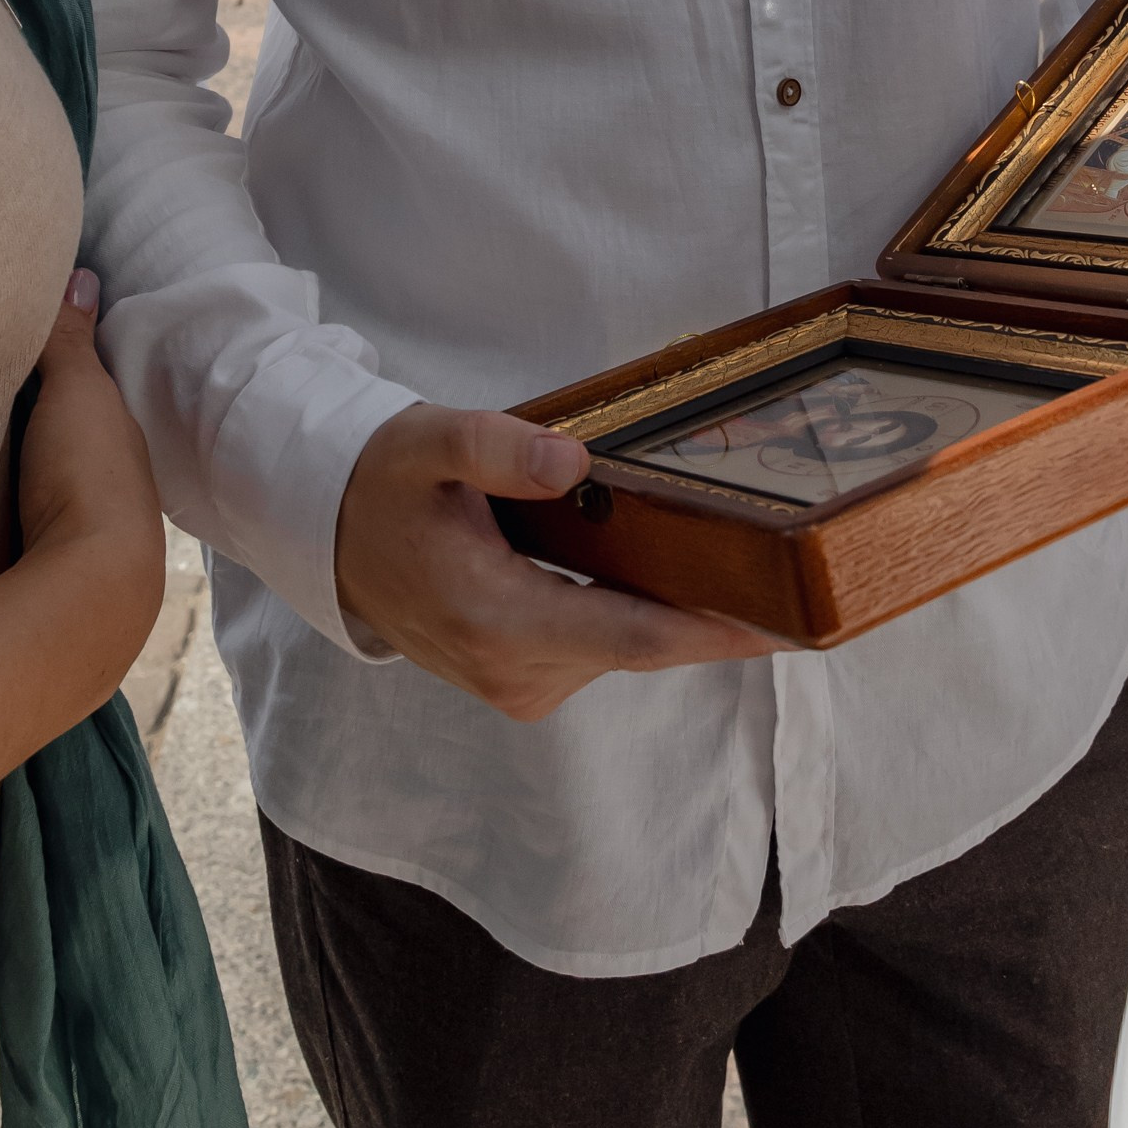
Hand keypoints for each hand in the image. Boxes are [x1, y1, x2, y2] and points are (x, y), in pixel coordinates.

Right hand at [16, 270, 165, 703]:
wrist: (89, 587)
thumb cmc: (89, 475)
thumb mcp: (78, 390)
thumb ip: (72, 339)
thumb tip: (84, 275)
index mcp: (121, 440)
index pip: (92, 398)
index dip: (65, 377)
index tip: (28, 358)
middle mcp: (112, 488)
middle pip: (71, 448)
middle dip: (43, 432)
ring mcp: (84, 539)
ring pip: (51, 493)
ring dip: (26, 479)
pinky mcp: (47, 576)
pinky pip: (25, 532)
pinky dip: (9, 518)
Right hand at [334, 402, 780, 722]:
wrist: (330, 534)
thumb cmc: (384, 481)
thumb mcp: (428, 442)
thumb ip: (498, 447)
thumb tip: (574, 461)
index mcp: (493, 616)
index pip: (628, 634)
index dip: (711, 632)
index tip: (784, 625)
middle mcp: (511, 669)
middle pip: (641, 644)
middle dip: (715, 615)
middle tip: (797, 578)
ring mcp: (515, 684)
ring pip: (625, 647)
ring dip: (676, 612)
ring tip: (745, 565)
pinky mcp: (520, 682)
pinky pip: (600, 649)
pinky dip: (637, 616)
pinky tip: (671, 574)